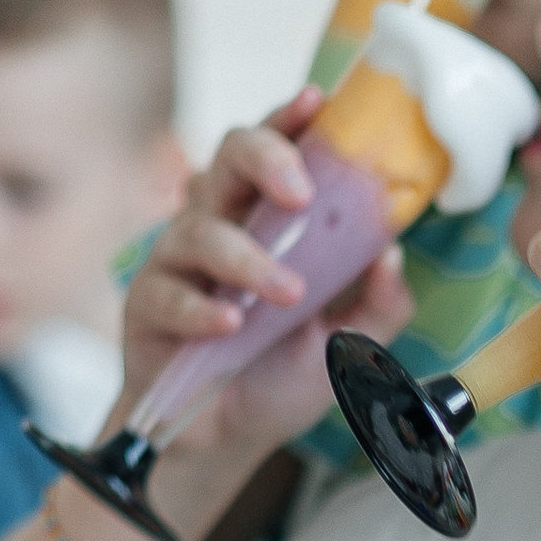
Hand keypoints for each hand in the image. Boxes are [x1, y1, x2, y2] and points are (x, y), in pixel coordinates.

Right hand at [122, 92, 411, 461]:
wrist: (225, 438)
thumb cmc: (278, 373)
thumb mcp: (349, 345)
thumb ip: (377, 303)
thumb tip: (393, 255)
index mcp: (266, 218)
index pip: (274, 152)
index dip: (289, 120)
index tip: (318, 102)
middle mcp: (219, 224)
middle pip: (228, 158)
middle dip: (266, 160)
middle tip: (301, 194)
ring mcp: (178, 262)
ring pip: (200, 228)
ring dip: (248, 258)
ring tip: (286, 294)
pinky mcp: (148, 304)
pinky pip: (169, 291)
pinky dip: (203, 307)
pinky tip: (230, 323)